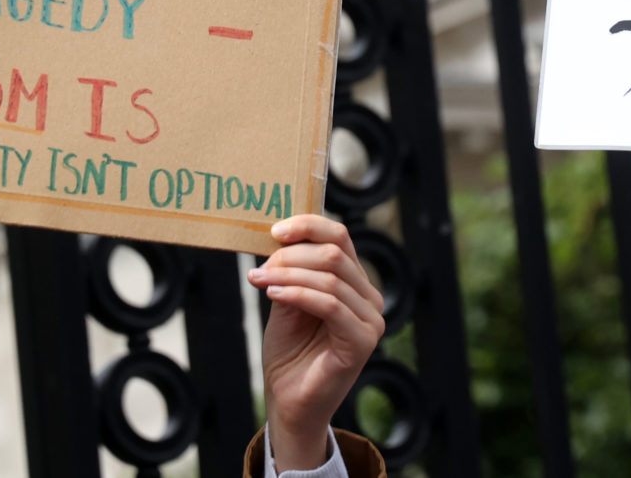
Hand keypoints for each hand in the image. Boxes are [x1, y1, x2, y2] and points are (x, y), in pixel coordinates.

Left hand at [248, 215, 384, 470]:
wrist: (289, 404)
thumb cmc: (289, 354)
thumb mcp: (286, 303)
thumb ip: (292, 273)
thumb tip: (281, 241)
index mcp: (355, 284)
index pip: (340, 238)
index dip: (308, 226)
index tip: (275, 230)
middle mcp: (370, 298)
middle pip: (334, 253)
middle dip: (292, 255)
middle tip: (261, 267)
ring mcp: (371, 320)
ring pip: (330, 277)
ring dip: (289, 274)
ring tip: (259, 280)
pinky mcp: (363, 341)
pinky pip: (330, 305)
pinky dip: (298, 293)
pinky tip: (273, 293)